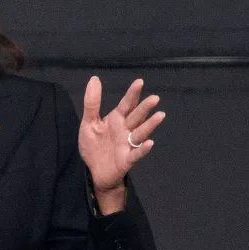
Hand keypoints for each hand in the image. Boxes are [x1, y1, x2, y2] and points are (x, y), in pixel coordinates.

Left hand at [78, 77, 163, 210]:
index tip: (139, 82)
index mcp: (116, 120)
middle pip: (136, 117)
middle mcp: (124, 130)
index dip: (132, 94)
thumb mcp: (89, 123)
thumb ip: (92, 103)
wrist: (93, 171)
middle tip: (154, 98)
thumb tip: (94, 78)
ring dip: (150, 125)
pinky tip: (150, 143)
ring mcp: (127, 145)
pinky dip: (143, 149)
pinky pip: (136, 154)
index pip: (126, 104)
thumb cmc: (94, 146)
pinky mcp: (126, 160)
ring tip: (160, 116)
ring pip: (140, 133)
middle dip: (145, 107)